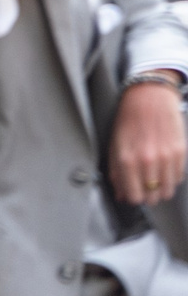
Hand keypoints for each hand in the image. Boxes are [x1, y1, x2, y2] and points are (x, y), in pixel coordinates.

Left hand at [112, 78, 187, 205]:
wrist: (149, 98)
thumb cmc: (128, 121)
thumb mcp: (115, 145)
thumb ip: (116, 173)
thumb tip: (121, 195)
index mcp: (127, 159)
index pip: (134, 196)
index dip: (134, 197)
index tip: (134, 193)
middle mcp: (147, 161)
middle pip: (152, 196)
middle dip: (148, 195)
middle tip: (144, 187)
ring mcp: (166, 157)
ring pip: (168, 191)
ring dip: (161, 190)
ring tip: (155, 179)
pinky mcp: (180, 153)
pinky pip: (178, 179)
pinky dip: (171, 179)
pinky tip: (164, 169)